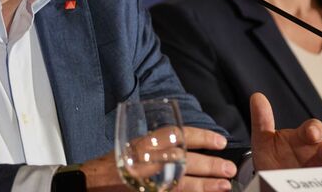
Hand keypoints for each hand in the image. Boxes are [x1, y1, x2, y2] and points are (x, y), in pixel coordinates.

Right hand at [80, 127, 234, 190]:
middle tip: (228, 167)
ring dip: (205, 184)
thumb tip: (187, 147)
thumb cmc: (115, 163)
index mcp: (144, 143)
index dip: (201, 137)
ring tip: (224, 184)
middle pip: (183, 161)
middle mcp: (146, 161)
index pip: (177, 135)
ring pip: (182, 182)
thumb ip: (157, 145)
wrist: (93, 182)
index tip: (219, 140)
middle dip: (208, 164)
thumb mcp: (133, 145)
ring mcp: (148, 181)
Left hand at [250, 92, 321, 170]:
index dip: (315, 129)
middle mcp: (317, 153)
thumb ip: (261, 120)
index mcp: (303, 138)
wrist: (269, 181)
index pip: (314, 128)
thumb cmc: (272, 158)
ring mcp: (321, 170)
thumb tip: (257, 97)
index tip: (311, 133)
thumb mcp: (263, 140)